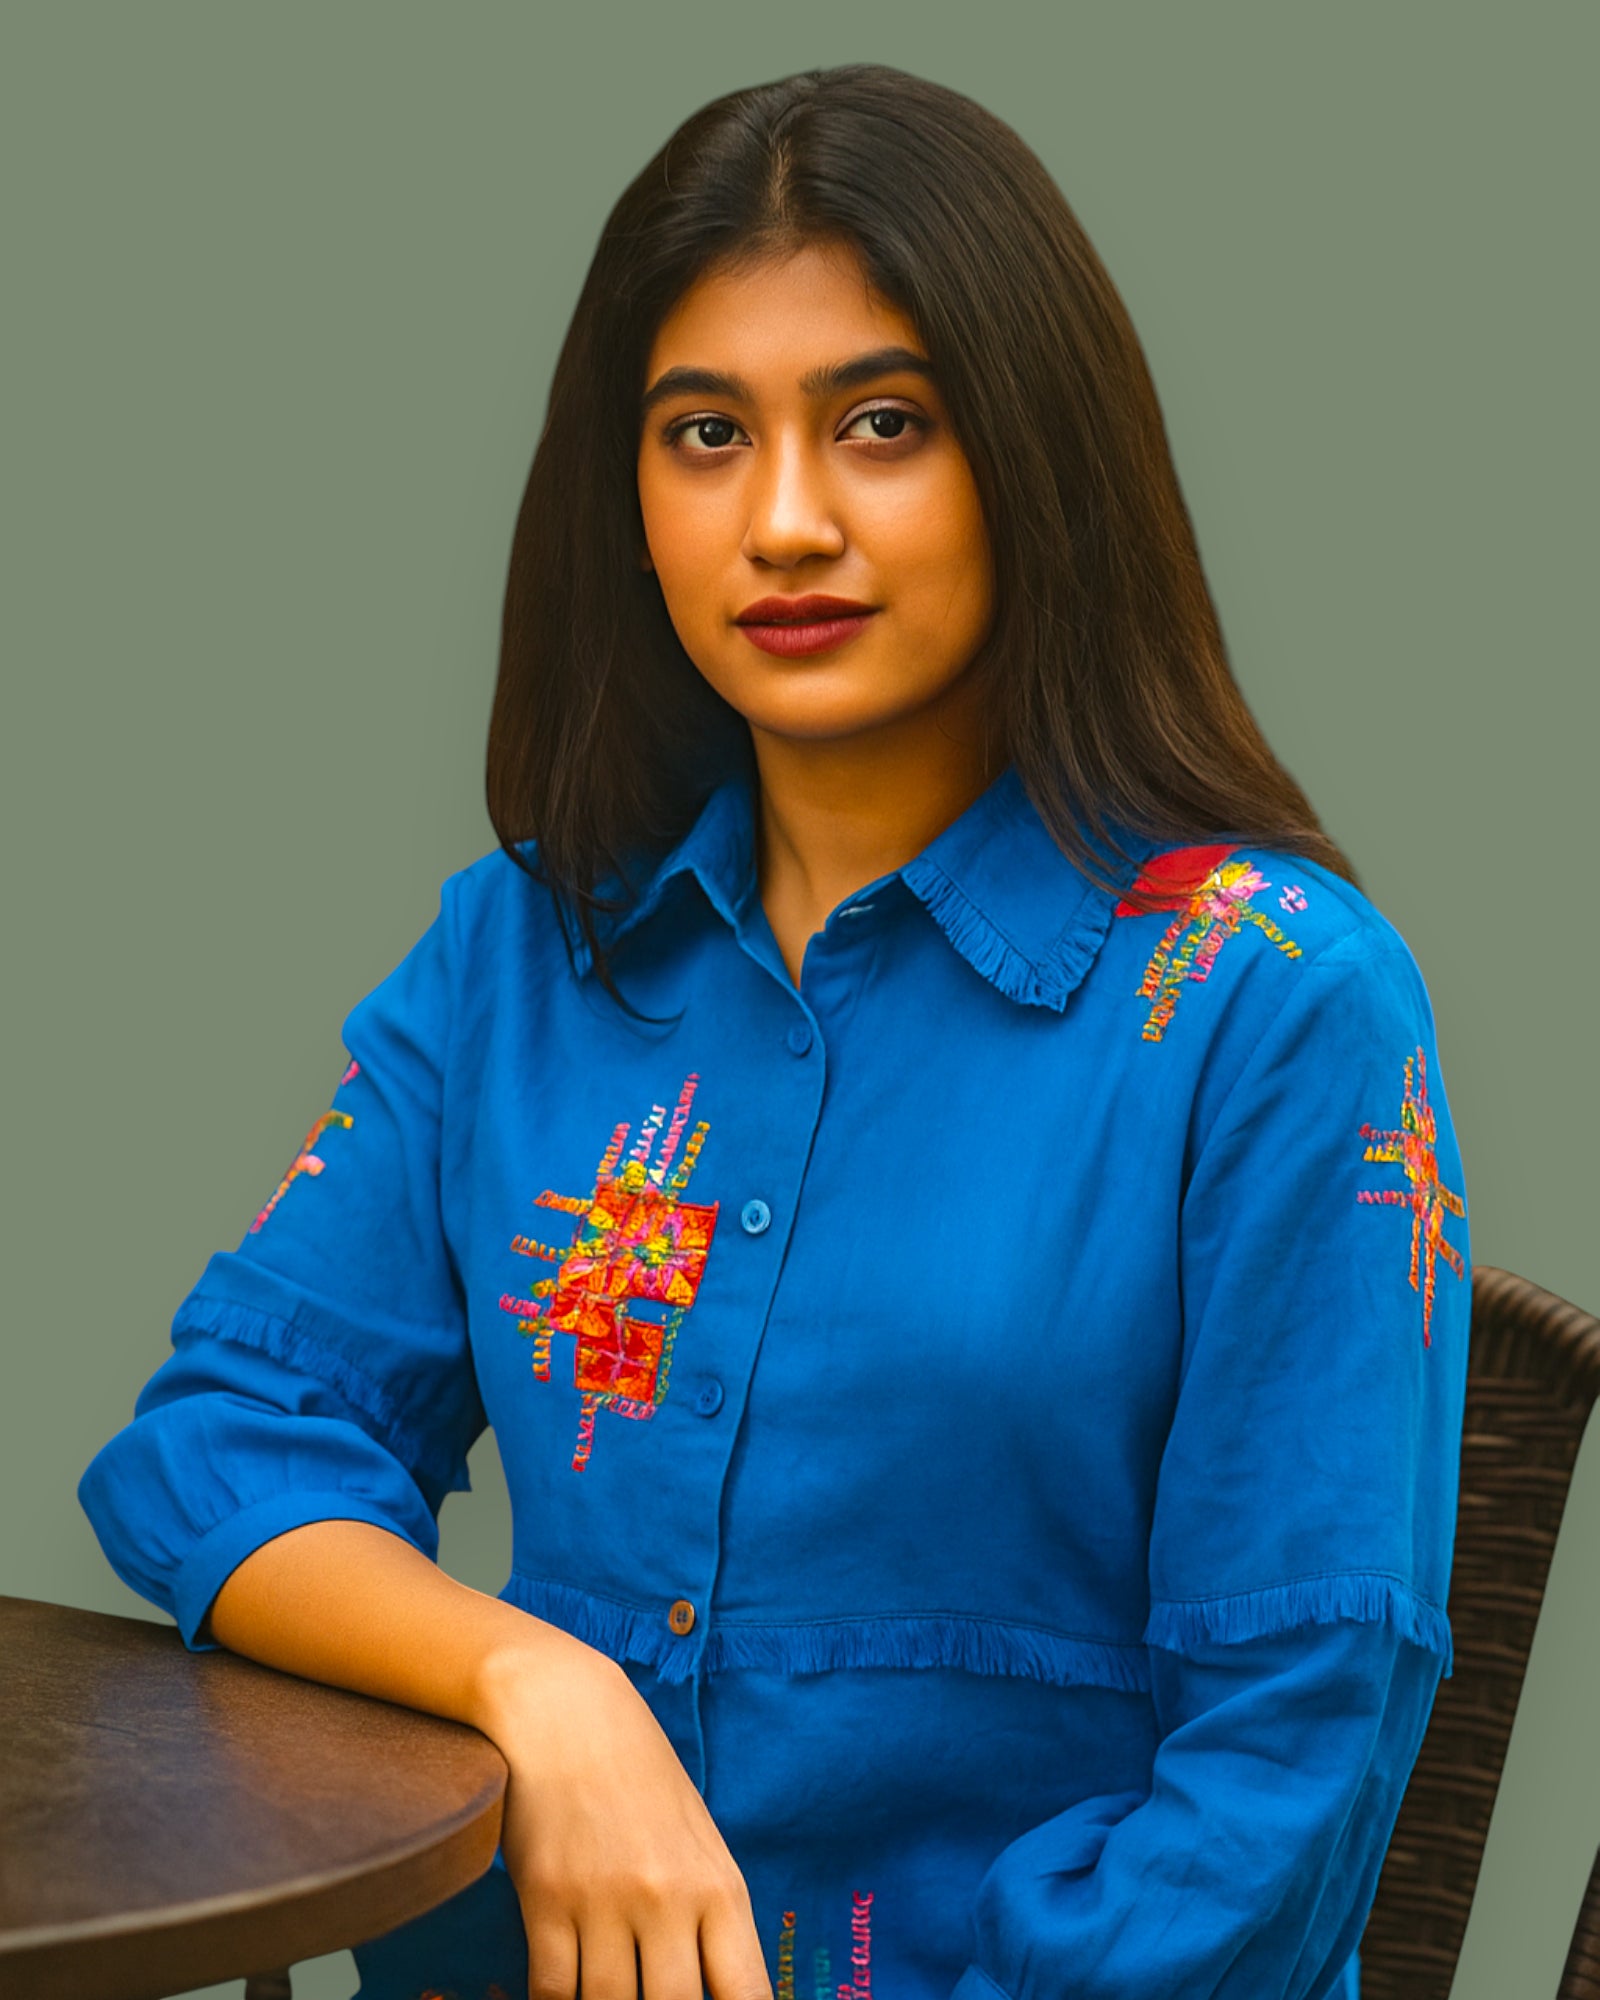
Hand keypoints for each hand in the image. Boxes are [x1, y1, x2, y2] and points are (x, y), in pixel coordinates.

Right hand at [476, 1634, 774, 1999]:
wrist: (568, 1712)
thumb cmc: (641, 1780)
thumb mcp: (699, 1843)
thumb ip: (711, 1922)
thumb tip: (718, 1991)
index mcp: (719, 1887)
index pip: (745, 1995)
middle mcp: (667, 1899)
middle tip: (648, 1996)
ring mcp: (605, 1900)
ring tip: (610, 1989)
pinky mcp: (546, 1898)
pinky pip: (551, 1991)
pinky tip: (562, 1994)